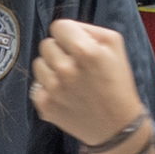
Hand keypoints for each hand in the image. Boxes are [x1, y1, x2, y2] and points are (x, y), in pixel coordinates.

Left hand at [29, 18, 145, 151]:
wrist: (117, 127)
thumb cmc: (118, 84)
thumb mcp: (115, 46)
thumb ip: (89, 29)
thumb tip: (68, 28)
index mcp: (85, 51)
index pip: (58, 26)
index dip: (68, 34)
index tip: (75, 45)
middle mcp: (65, 69)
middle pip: (46, 44)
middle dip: (59, 51)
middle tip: (76, 65)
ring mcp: (53, 88)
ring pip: (38, 64)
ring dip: (51, 69)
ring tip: (70, 80)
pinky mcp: (45, 105)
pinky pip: (36, 85)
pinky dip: (48, 89)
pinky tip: (65, 95)